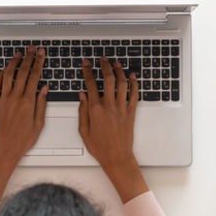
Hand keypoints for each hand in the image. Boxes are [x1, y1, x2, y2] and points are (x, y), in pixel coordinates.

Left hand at [0, 45, 47, 162]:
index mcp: (27, 102)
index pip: (34, 76)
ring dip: (13, 63)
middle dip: (28, 58)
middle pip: (22, 72)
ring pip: (8, 75)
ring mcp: (3, 100)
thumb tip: (44, 89)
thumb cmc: (22, 140)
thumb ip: (42, 104)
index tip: (41, 54)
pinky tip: (3, 71)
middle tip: (32, 49)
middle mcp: (14, 98)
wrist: (4, 149)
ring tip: (18, 55)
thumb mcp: (39, 124)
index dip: (38, 63)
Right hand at [79, 57, 148, 201]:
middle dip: (105, 66)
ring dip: (119, 71)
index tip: (86, 64)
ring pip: (122, 83)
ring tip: (116, 63)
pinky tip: (132, 76)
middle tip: (103, 59)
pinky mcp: (131, 112)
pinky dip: (134, 83)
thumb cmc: (100, 147)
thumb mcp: (84, 130)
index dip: (88, 71)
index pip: (91, 84)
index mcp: (95, 109)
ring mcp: (122, 108)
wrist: (117, 157)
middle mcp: (109, 106)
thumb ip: (82, 111)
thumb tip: (82, 96)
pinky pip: (134, 94)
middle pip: (108, 79)